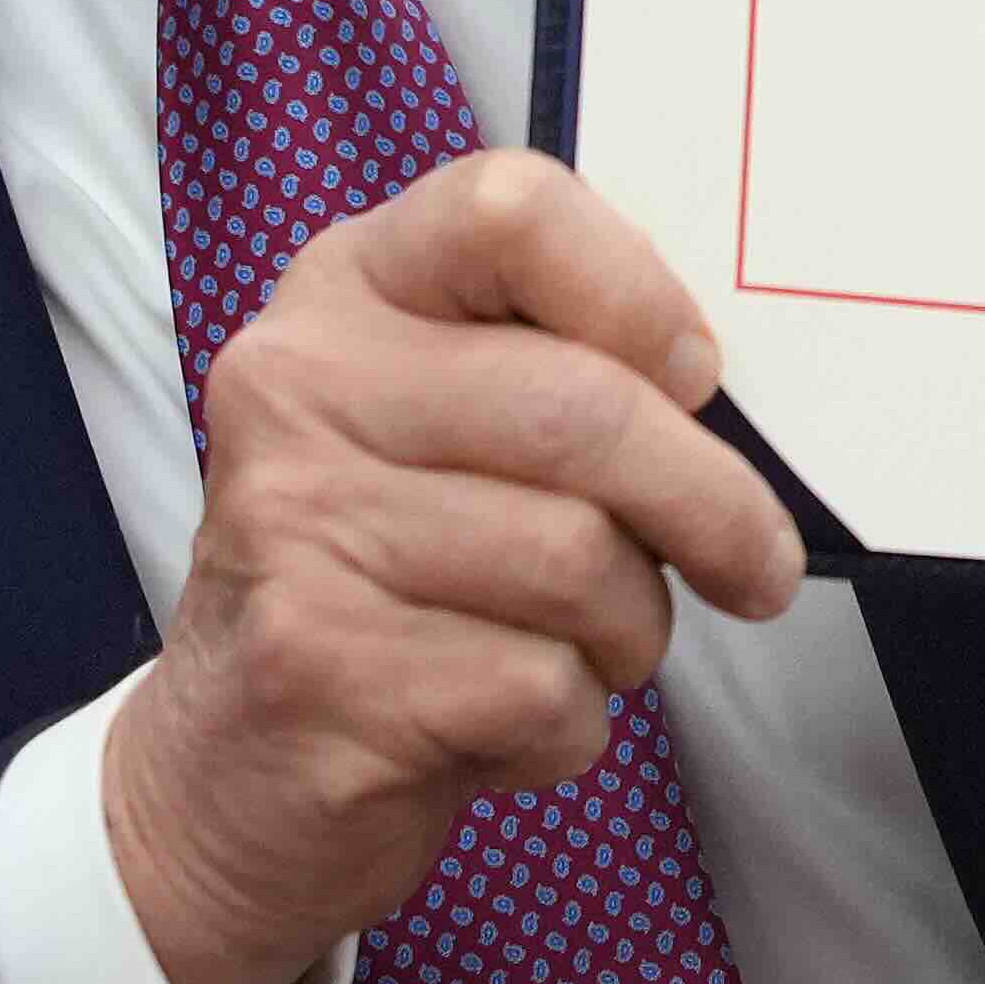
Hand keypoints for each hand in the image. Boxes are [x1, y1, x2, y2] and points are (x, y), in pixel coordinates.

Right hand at [105, 155, 807, 983]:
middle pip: (582, 411)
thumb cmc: (385, 578)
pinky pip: (541, 686)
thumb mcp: (438, 427)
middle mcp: (296, 389)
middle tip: (755, 564)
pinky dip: (569, 725)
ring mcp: (293, 530)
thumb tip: (718, 388)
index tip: (696, 376)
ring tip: (576, 648)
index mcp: (343, 292)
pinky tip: (500, 722)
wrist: (229, 772)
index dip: (637, 292)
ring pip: (578, 561)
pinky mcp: (319, 670)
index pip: (510, 211)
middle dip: (710, 505)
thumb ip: (552, 365)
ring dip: (630, 630)